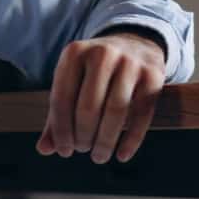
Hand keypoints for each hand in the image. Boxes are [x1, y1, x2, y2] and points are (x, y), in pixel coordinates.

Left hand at [36, 32, 165, 163]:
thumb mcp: (72, 82)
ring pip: (116, 111)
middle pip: (88, 107)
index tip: (64, 151)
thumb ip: (57, 115)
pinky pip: (142, 114)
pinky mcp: (153, 75)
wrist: (135, 43)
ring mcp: (130, 62)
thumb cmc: (95, 72)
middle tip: (82, 150)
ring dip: (105, 141)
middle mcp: (102, 53)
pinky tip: (121, 155)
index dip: (61, 130)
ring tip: (99, 155)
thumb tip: (44, 149)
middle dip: (83, 136)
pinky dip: (131, 140)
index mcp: (74, 53)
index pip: (62, 98)